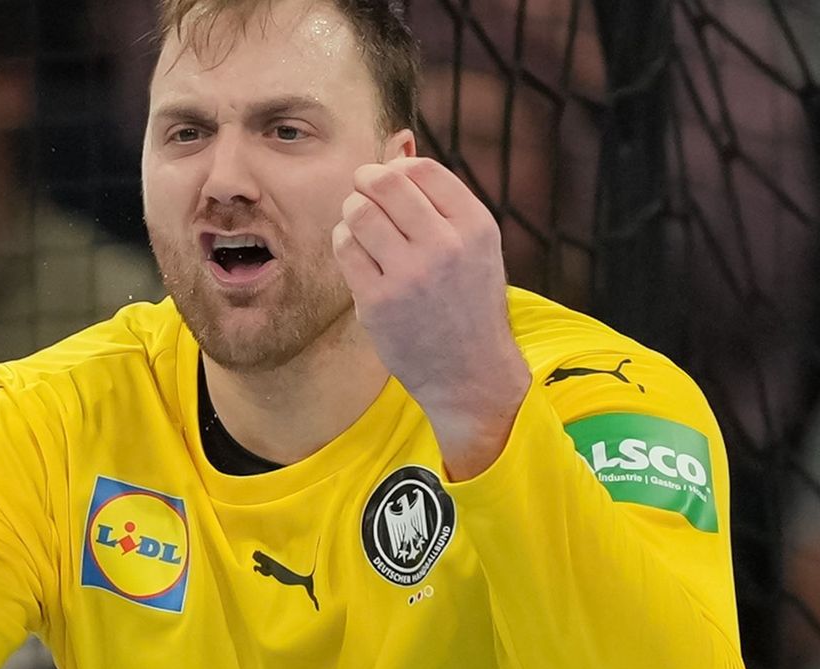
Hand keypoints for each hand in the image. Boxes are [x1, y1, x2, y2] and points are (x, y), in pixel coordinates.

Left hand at [332, 157, 529, 477]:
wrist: (470, 373)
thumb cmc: (468, 303)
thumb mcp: (474, 246)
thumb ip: (440, 200)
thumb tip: (396, 145)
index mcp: (476, 226)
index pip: (422, 170)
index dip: (397, 169)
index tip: (390, 183)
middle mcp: (445, 246)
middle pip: (385, 183)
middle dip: (366, 182)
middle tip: (364, 193)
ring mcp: (409, 275)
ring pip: (358, 213)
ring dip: (351, 212)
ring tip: (360, 226)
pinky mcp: (377, 301)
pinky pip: (344, 248)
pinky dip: (343, 242)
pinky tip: (356, 252)